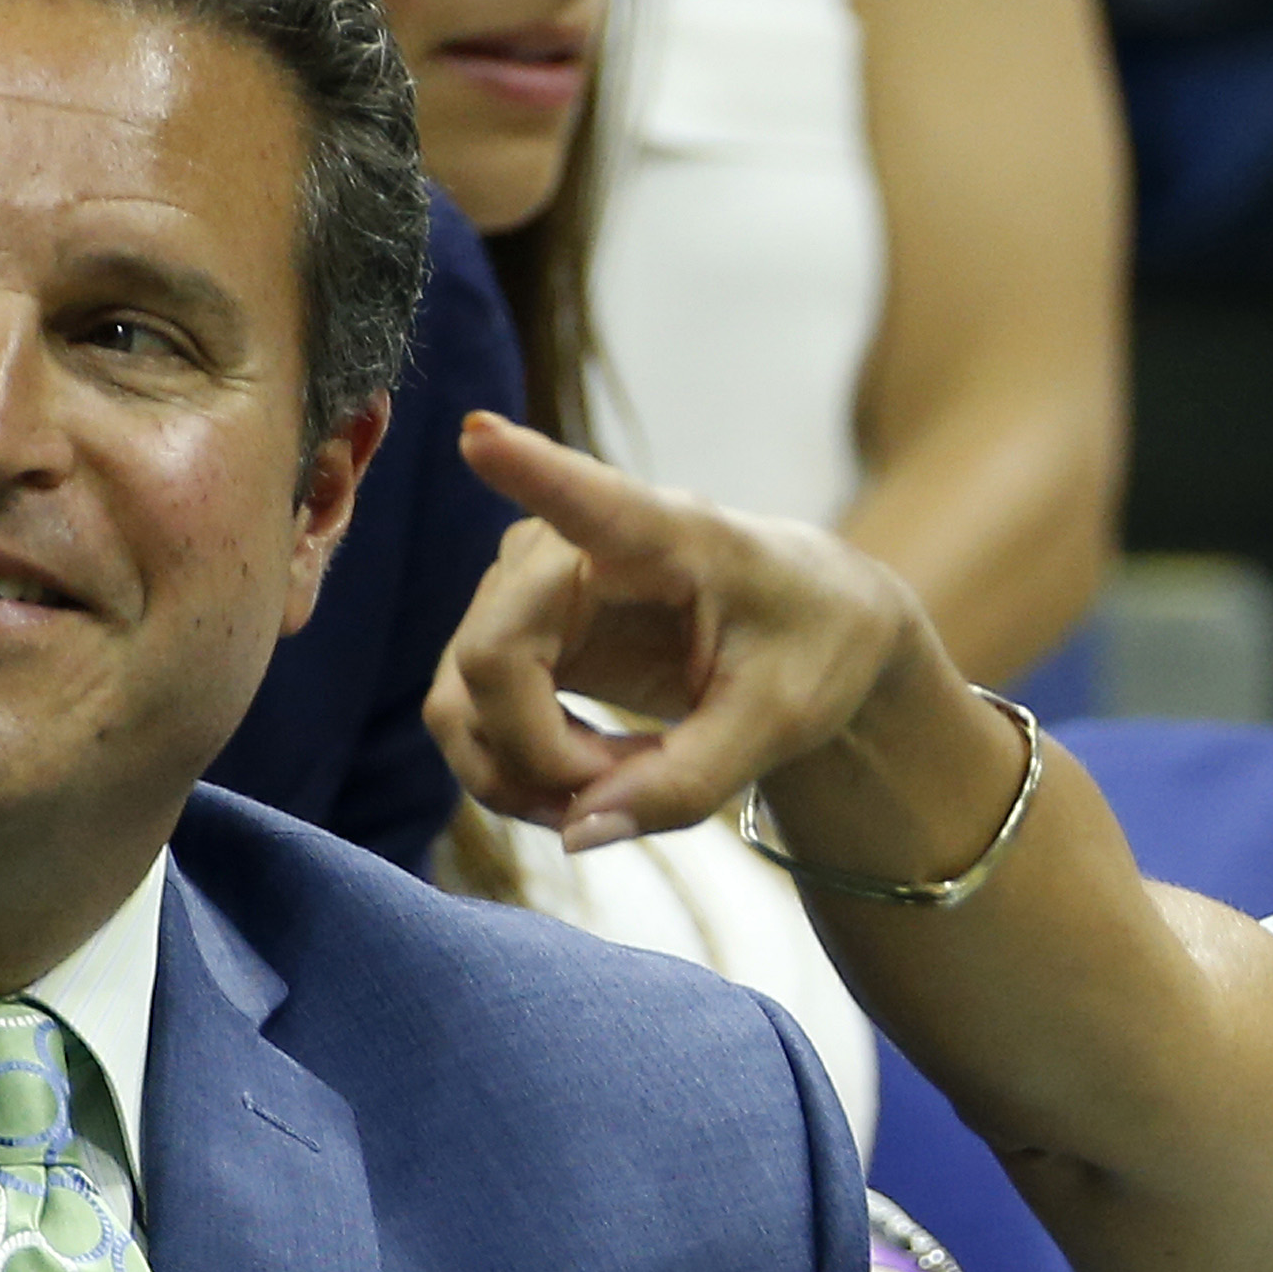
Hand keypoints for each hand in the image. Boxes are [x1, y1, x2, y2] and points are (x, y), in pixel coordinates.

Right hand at [436, 413, 938, 852]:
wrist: (810, 633)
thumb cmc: (811, 648)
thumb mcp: (779, 725)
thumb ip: (688, 783)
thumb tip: (578, 834)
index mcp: (667, 534)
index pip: (586, 497)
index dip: (525, 469)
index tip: (477, 437)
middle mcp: (567, 546)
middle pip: (489, 659)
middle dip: (543, 756)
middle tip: (634, 790)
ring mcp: (524, 589)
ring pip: (461, 700)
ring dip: (525, 774)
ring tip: (623, 789)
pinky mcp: (511, 635)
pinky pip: (469, 717)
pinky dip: (521, 771)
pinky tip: (596, 778)